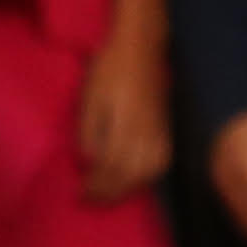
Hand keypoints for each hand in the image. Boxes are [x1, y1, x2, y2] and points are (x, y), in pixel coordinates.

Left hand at [76, 28, 172, 203]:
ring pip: (146, 175)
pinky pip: (159, 165)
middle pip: (129, 177)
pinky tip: (132, 181)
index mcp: (124, 126)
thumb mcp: (89, 97)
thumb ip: (88, 132)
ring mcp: (160, 134)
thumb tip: (87, 163)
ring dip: (126, 189)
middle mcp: (146, 135)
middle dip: (108, 193)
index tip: (80, 193)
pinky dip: (144, 179)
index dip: (95, 185)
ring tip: (107, 195)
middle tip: (89, 198)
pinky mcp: (166, 132)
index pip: (111, 169)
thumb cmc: (109, 69)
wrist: (140, 47)